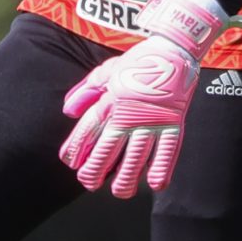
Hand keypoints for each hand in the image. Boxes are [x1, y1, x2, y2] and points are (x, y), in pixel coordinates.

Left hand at [58, 0, 230, 196]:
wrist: (174, 49)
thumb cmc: (139, 60)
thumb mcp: (106, 70)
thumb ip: (86, 91)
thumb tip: (67, 111)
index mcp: (111, 100)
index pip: (88, 130)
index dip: (77, 149)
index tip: (71, 163)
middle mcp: (129, 114)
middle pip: (108, 148)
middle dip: (96, 170)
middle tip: (90, 183)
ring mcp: (152, 120)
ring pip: (136, 156)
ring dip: (126, 177)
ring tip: (118, 191)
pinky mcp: (174, 123)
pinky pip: (168, 150)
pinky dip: (162, 168)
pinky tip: (154, 184)